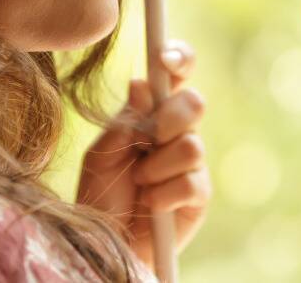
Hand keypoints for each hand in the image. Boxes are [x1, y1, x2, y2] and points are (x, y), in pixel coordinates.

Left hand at [75, 39, 210, 270]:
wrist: (107, 241)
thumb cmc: (101, 195)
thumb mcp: (102, 154)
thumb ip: (124, 121)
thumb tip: (142, 84)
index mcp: (152, 112)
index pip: (176, 75)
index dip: (179, 58)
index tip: (165, 58)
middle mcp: (177, 131)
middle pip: (194, 102)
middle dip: (168, 121)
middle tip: (146, 142)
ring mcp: (191, 162)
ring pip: (192, 145)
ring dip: (157, 168)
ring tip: (140, 183)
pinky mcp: (199, 193)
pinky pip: (190, 182)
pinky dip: (162, 195)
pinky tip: (150, 204)